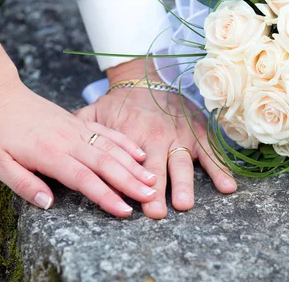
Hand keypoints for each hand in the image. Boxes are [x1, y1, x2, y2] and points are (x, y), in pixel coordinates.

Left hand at [0, 79, 157, 216]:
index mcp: (50, 154)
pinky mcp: (80, 121)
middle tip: (150, 196)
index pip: (84, 179)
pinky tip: (140, 154)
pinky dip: (126, 143)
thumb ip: (24, 184)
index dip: (106, 196)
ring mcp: (77, 129)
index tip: (124, 210)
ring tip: (152, 179)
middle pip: (106, 163)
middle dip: (130, 182)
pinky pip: (107, 132)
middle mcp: (69, 140)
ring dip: (133, 165)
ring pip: (112, 148)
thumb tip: (48, 204)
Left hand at [74, 59, 237, 218]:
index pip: (128, 164)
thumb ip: (80, 134)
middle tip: (156, 211)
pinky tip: (228, 187)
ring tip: (185, 203)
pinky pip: (211, 152)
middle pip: (156, 167)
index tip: (129, 205)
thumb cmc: (116, 103)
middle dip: (156, 191)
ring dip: (185, 183)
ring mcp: (180, 134)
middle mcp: (156, 135)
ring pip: (182, 162)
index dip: (128, 185)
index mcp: (130, 133)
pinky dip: (220, 169)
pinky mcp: (198, 132)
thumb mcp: (93, 113)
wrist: (145, 76)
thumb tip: (60, 153)